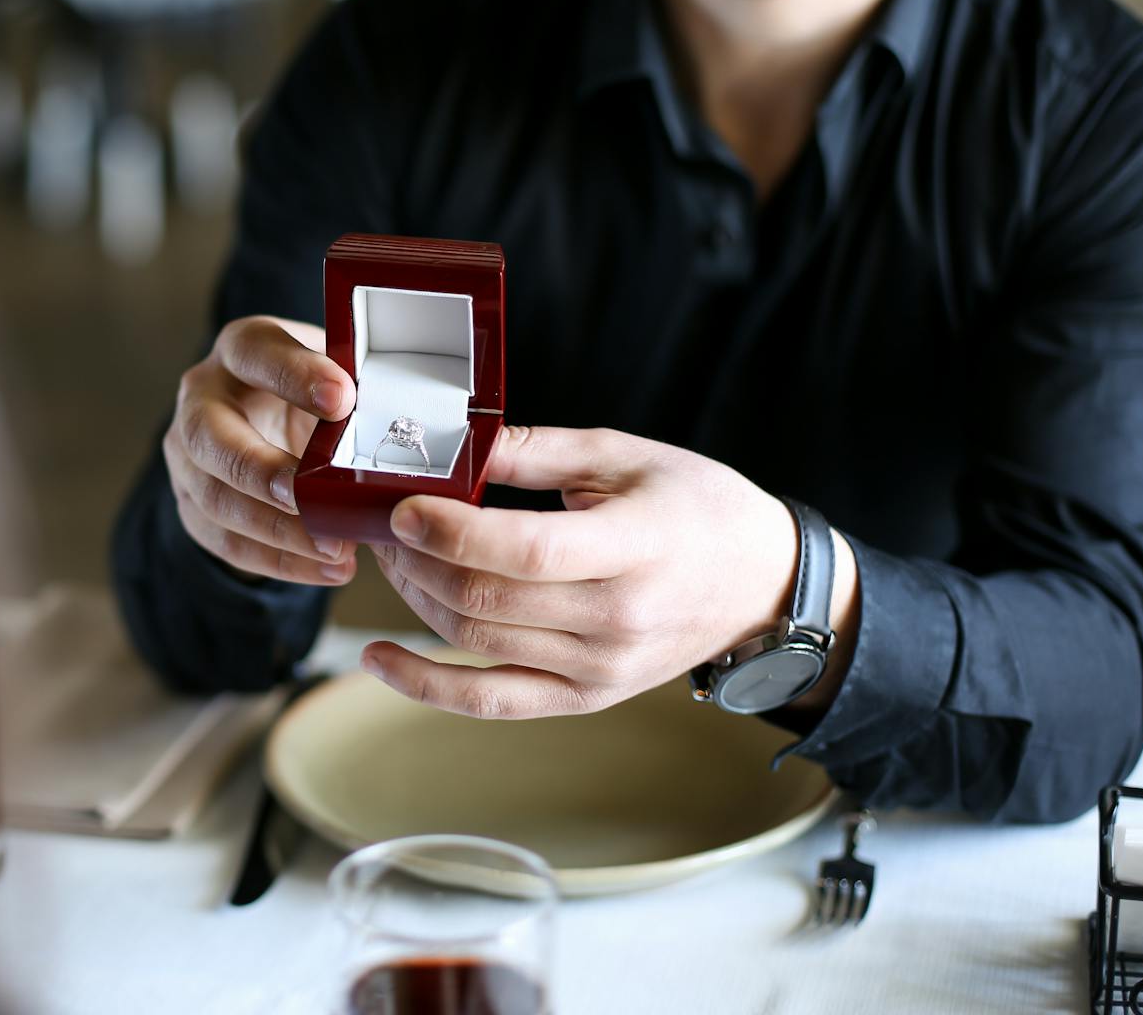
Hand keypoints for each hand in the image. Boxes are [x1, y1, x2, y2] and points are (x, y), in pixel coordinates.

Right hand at [164, 316, 360, 583]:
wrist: (277, 420)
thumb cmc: (315, 393)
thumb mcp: (334, 374)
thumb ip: (355, 389)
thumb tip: (399, 422)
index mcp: (239, 349)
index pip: (255, 353)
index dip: (293, 375)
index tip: (342, 400)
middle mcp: (201, 398)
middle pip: (210, 436)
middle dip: (259, 469)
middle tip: (305, 495)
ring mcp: (188, 456)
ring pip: (215, 498)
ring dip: (276, 530)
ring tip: (334, 546)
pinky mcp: (192, 504)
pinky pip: (226, 541)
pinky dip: (278, 561)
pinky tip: (326, 569)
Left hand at [363, 425, 859, 719]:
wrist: (762, 585)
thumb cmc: (695, 508)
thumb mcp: (624, 455)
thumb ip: (534, 450)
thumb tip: (451, 441)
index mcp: (634, 547)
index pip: (525, 551)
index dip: (452, 532)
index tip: (403, 507)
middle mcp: (615, 619)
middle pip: (486, 600)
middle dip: (417, 561)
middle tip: (384, 524)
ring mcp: (599, 669)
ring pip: (476, 642)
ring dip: (415, 601)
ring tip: (393, 560)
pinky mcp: (583, 698)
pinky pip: (490, 702)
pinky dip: (426, 686)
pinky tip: (381, 659)